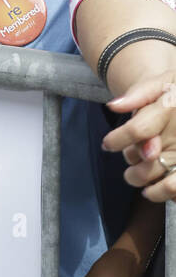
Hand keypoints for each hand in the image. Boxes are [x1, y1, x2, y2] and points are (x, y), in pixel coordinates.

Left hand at [103, 71, 175, 199]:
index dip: (118, 139)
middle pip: (150, 162)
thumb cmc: (172, 93)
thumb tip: (113, 106)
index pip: (138, 130)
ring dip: (149, 185)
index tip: (107, 144)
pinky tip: (159, 188)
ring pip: (167, 183)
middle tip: (129, 168)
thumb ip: (137, 94)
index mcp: (169, 109)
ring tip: (140, 180)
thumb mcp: (159, 84)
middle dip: (134, 170)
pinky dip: (166, 193)